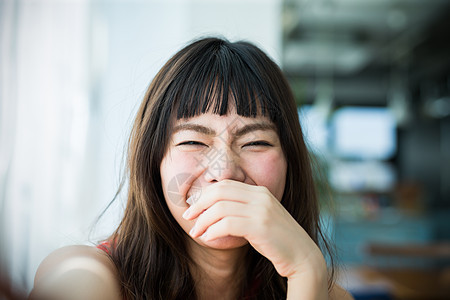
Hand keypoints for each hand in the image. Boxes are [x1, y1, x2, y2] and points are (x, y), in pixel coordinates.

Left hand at [182, 179, 326, 279]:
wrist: (302, 255)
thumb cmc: (277, 240)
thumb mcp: (260, 218)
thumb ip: (242, 209)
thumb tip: (213, 209)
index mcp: (260, 191)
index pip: (225, 185)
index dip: (205, 194)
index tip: (193, 208)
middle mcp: (260, 196)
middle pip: (219, 192)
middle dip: (199, 204)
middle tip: (188, 217)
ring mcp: (261, 210)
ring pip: (220, 208)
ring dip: (203, 221)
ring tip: (196, 232)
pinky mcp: (260, 226)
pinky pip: (227, 224)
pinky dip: (213, 230)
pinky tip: (208, 238)